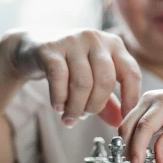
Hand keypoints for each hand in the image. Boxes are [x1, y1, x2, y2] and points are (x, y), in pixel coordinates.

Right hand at [5, 29, 141, 127]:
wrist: (31, 47)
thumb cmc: (69, 66)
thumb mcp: (93, 79)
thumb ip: (107, 100)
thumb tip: (119, 122)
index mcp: (114, 45)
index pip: (131, 74)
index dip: (130, 99)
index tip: (124, 121)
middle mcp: (96, 39)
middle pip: (105, 81)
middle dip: (95, 106)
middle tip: (84, 116)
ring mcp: (73, 41)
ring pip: (82, 82)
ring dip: (76, 107)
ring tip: (69, 117)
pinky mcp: (51, 48)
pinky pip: (59, 78)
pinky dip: (59, 98)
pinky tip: (58, 107)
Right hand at [118, 76, 162, 162]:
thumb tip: (158, 159)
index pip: (144, 125)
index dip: (138, 146)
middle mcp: (148, 100)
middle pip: (129, 126)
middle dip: (128, 150)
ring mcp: (142, 103)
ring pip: (127, 127)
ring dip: (129, 149)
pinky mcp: (140, 109)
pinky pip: (132, 127)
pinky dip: (133, 143)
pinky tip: (140, 157)